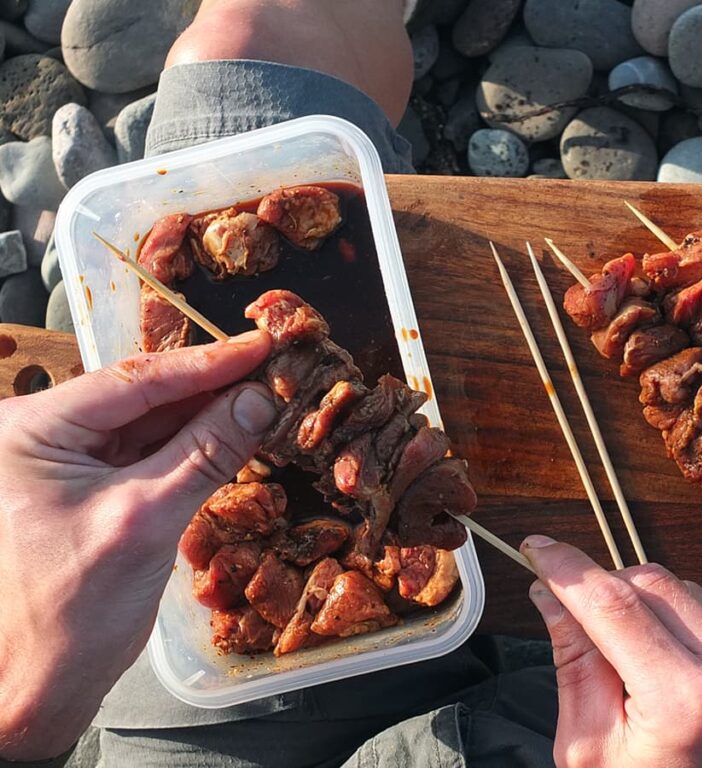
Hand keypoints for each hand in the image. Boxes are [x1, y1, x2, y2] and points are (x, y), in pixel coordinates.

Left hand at [0, 332, 273, 760]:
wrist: (39, 683)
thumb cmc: (67, 614)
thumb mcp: (147, 519)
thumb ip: (205, 453)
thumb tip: (257, 401)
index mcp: (29, 431)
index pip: (133, 381)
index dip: (207, 363)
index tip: (258, 347)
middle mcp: (40, 435)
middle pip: (143, 395)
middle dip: (211, 386)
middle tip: (272, 368)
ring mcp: (64, 461)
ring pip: (150, 421)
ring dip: (208, 414)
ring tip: (263, 397)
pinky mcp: (89, 485)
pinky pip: (149, 451)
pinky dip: (193, 444)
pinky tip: (234, 431)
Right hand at [522, 537, 701, 767]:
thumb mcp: (590, 746)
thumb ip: (573, 660)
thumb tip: (550, 592)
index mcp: (686, 702)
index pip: (614, 604)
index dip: (569, 569)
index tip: (537, 549)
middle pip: (650, 583)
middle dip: (605, 589)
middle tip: (575, 615)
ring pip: (683, 588)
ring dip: (644, 605)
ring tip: (631, 660)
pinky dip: (681, 621)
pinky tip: (670, 663)